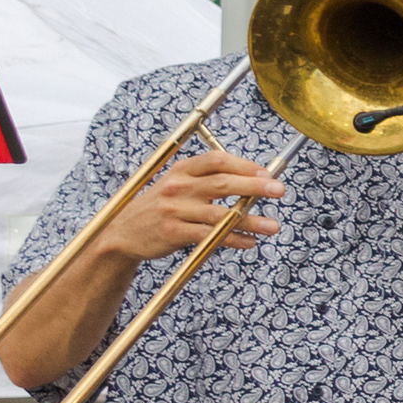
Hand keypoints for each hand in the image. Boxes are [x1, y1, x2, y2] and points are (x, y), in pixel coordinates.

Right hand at [114, 150, 287, 260]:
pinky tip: (249, 242)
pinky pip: (209, 236)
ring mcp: (175, 210)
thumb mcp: (177, 184)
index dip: (245, 165)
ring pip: (220, 214)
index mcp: (181, 170)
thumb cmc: (160, 207)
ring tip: (272, 226)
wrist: (122, 232)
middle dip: (255, 186)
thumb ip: (208, 179)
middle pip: (223, 183)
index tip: (267, 173)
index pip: (217, 160)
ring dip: (250, 220)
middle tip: (279, 190)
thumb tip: (254, 179)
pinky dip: (233, 239)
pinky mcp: (173, 232)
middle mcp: (178, 186)